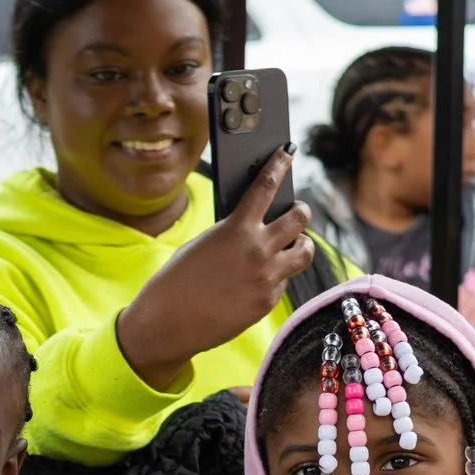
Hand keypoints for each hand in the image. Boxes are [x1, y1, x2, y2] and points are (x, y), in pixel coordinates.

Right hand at [114, 150, 315, 388]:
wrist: (169, 321)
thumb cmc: (178, 280)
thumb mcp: (204, 243)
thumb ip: (234, 232)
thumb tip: (255, 227)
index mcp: (237, 228)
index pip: (267, 186)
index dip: (280, 164)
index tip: (287, 153)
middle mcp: (258, 250)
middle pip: (300, 218)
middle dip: (301, 211)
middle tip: (297, 211)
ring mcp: (267, 277)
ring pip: (305, 252)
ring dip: (301, 245)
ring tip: (293, 245)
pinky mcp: (268, 301)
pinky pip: (284, 282)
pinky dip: (276, 277)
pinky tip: (259, 280)